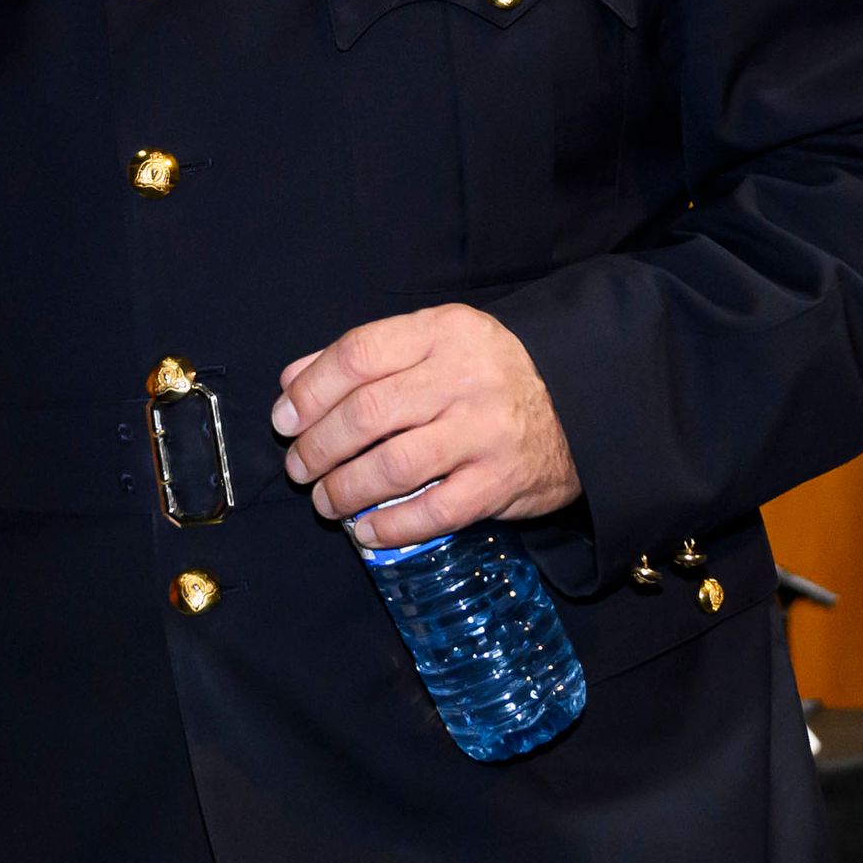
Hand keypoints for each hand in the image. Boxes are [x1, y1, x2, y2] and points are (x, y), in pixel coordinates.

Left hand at [276, 305, 580, 547]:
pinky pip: (434, 511)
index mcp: (442, 332)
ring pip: (393, 465)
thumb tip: (292, 381)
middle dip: (318, 446)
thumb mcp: (433, 345)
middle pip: (368, 413)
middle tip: (299, 467)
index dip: (310, 391)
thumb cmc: (486, 376)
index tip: (284, 420)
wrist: (578, 410)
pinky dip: (390, 525)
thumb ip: (365, 358)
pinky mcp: (501, 482)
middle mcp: (464, 377)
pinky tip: (366, 530)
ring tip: (325, 501)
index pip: (359, 355)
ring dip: (344, 489)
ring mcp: (485, 431)